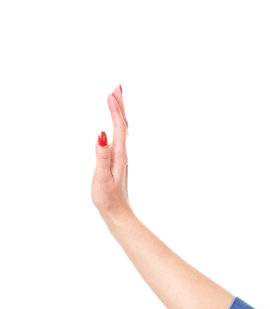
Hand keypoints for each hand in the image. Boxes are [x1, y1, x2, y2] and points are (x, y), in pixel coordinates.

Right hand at [91, 84, 129, 220]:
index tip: (112, 93)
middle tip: (117, 87)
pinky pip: (119, 138)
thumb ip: (101, 155)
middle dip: (120, 105)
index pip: (119, 127)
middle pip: (123, 125)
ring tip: (116, 100)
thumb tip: (102, 134)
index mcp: (119, 155)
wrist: (118, 215)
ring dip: (120, 113)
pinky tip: (115, 126)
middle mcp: (122, 154)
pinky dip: (117, 126)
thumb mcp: (102, 177)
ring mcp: (121, 159)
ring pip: (122, 130)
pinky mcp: (118, 163)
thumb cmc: (108, 199)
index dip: (115, 109)